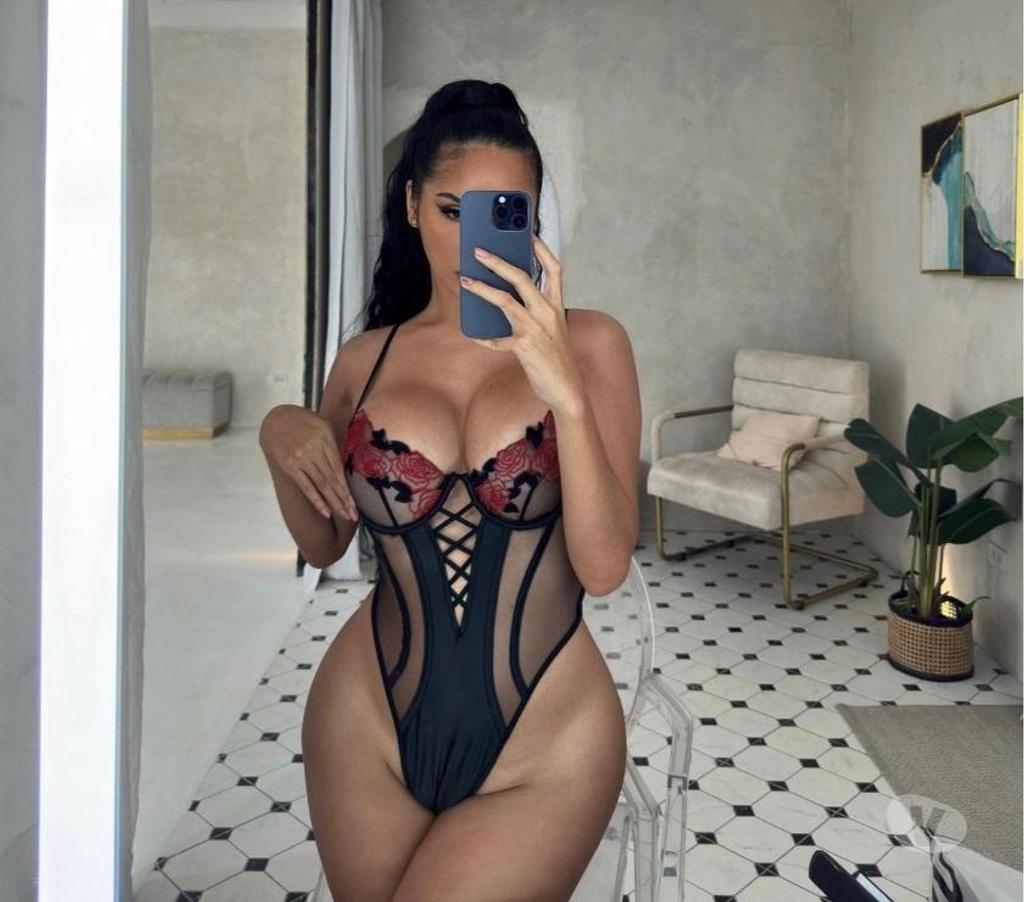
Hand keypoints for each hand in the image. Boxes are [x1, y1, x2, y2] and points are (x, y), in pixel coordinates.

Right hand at [259, 405, 358, 520]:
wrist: (275, 418)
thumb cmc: (302, 421)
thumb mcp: (322, 424)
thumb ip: (333, 443)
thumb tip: (343, 466)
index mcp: (326, 437)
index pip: (339, 468)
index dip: (348, 488)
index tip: (355, 503)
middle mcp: (315, 449)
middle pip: (333, 479)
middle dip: (344, 499)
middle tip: (353, 516)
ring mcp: (302, 458)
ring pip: (322, 484)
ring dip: (334, 502)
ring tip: (344, 515)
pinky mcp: (290, 466)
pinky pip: (305, 486)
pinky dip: (316, 500)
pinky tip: (326, 512)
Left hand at [459, 234, 582, 412]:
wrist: (567, 388)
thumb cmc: (556, 358)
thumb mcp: (553, 329)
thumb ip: (537, 312)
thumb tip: (509, 297)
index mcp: (557, 306)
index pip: (554, 270)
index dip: (542, 250)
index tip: (529, 235)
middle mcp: (548, 313)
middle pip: (523, 278)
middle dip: (499, 262)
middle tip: (480, 251)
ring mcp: (536, 329)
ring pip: (505, 300)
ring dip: (482, 289)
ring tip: (465, 281)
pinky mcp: (525, 347)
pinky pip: (497, 339)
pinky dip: (484, 337)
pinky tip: (473, 335)